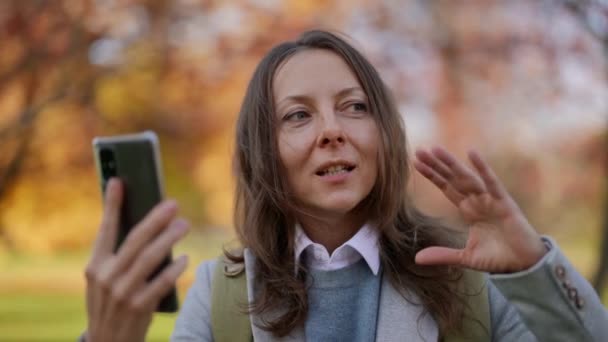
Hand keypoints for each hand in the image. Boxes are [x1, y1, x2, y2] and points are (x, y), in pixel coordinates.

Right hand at [84, 179, 188, 341]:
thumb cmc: (110, 305)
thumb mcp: (104, 281)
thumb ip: (118, 256)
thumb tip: (146, 225)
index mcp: (95, 266)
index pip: (105, 230)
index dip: (112, 205)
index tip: (119, 181)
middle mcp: (106, 277)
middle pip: (134, 240)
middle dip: (155, 219)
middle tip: (173, 204)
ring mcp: (122, 292)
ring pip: (150, 258)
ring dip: (169, 239)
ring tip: (184, 225)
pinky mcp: (139, 307)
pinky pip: (161, 283)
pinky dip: (174, 269)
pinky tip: (185, 259)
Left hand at [413, 147, 545, 272]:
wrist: (525, 265)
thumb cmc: (498, 257)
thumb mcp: (465, 257)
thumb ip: (442, 255)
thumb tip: (416, 258)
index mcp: (468, 209)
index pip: (446, 188)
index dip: (432, 175)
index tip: (416, 162)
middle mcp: (477, 200)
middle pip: (452, 179)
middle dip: (436, 165)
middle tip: (420, 151)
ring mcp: (490, 199)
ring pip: (467, 178)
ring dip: (452, 164)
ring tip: (435, 150)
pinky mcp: (504, 202)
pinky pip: (492, 182)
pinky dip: (483, 168)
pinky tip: (472, 153)